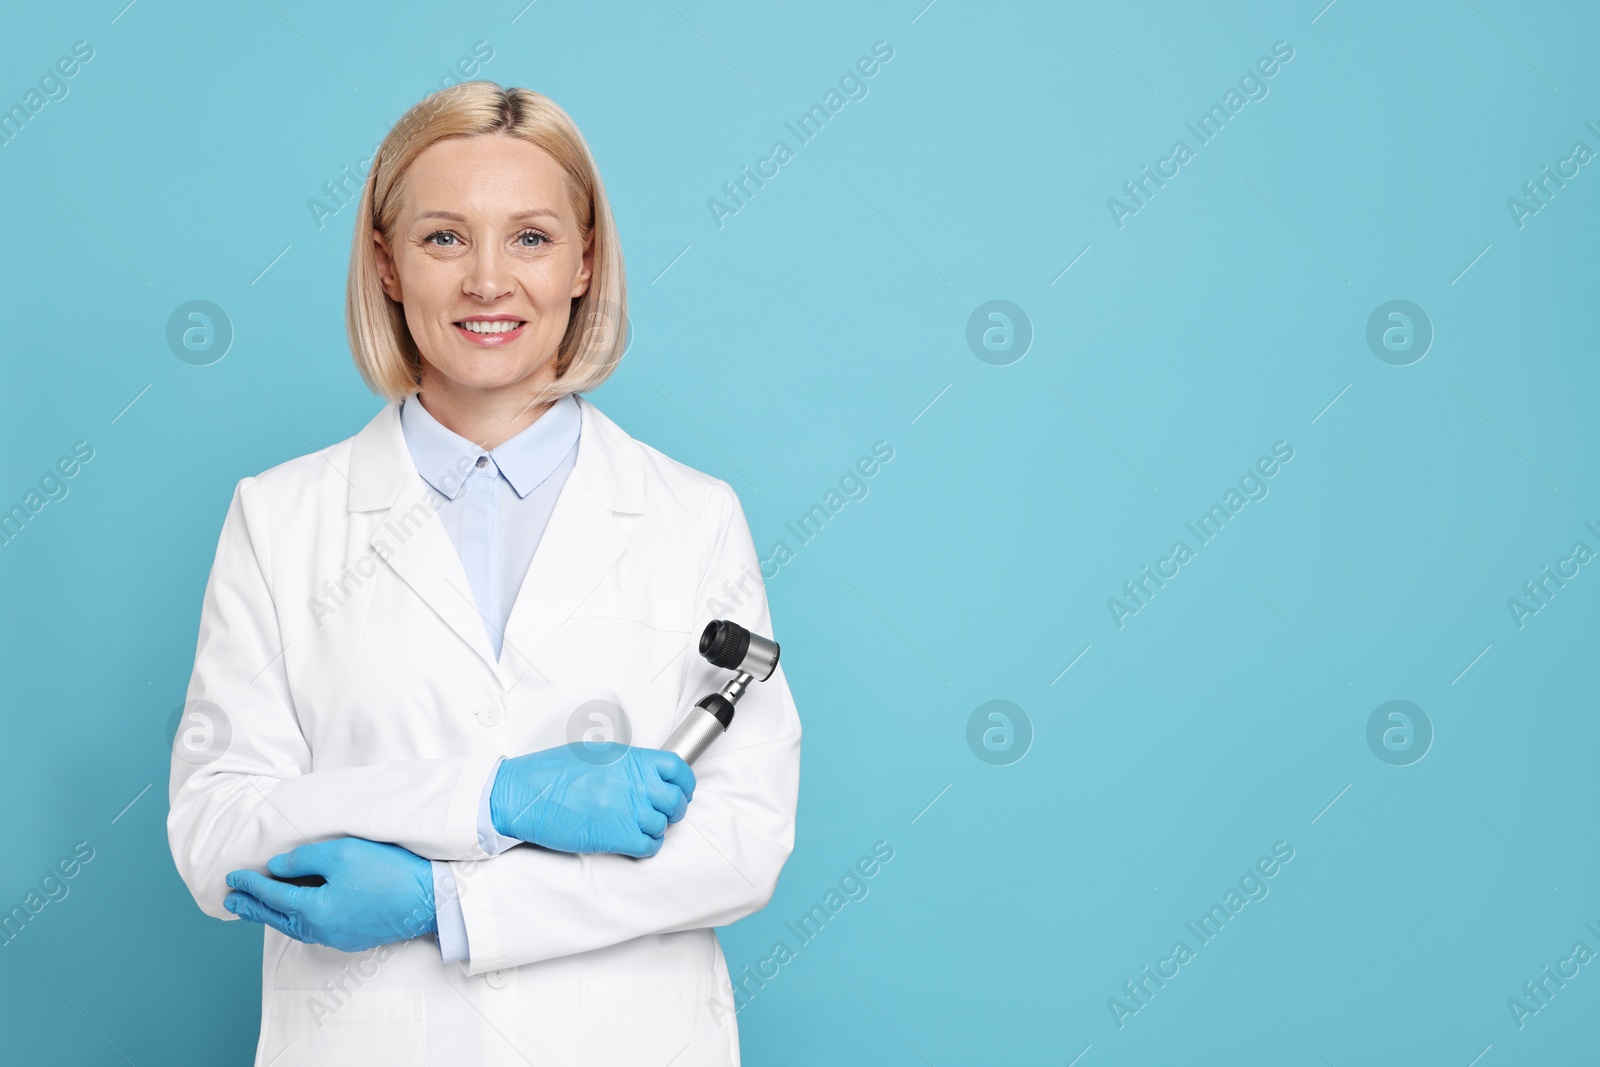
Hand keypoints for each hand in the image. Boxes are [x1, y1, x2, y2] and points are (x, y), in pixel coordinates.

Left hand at [223, 837, 434, 951]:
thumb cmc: (389, 871)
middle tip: (230, 903)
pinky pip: (313, 929)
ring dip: (272, 915)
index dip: (250, 884)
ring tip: (256, 909)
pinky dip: (295, 919)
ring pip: (294, 926)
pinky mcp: (354, 937)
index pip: (272, 893)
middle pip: (277, 917)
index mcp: (313, 910)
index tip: (232, 877)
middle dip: (252, 908)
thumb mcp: (342, 852)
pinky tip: (296, 912)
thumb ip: (304, 859)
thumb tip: (277, 868)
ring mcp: (338, 937)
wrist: (430, 899)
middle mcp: (321, 930)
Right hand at [490, 743, 695, 857]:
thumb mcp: (596, 754)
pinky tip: (635, 842)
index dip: (685, 783)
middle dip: (673, 809)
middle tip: (662, 812)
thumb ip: (626, 763)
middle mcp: (634, 784)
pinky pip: (649, 846)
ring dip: (656, 829)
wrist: (526, 794)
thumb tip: (644, 772)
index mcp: (631, 760)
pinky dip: (647, 847)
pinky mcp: (616, 837)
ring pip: (663, 826)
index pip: (678, 769)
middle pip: (675, 801)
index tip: (681, 790)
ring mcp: (627, 811)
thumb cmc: (552, 772)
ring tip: (640, 827)